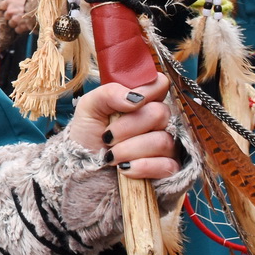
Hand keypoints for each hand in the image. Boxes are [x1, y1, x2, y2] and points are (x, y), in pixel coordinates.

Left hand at [1, 0, 29, 28]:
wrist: (43, 7)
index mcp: (10, 0)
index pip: (2, 6)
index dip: (8, 8)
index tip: (12, 8)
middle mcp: (10, 10)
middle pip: (6, 16)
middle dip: (12, 16)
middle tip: (19, 15)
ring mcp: (15, 19)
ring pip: (11, 23)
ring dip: (16, 23)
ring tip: (23, 21)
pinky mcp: (21, 27)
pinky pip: (17, 30)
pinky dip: (21, 29)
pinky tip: (26, 25)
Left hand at [65, 74, 180, 180]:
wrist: (84, 169)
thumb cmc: (89, 136)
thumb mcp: (89, 108)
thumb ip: (109, 93)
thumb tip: (135, 98)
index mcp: (142, 102)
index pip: (160, 84)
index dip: (146, 91)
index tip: (127, 104)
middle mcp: (158, 122)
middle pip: (160, 113)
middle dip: (128, 127)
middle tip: (108, 137)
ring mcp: (166, 145)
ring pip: (162, 141)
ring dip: (129, 150)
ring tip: (111, 156)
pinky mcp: (169, 169)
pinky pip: (167, 165)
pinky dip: (141, 167)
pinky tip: (124, 169)